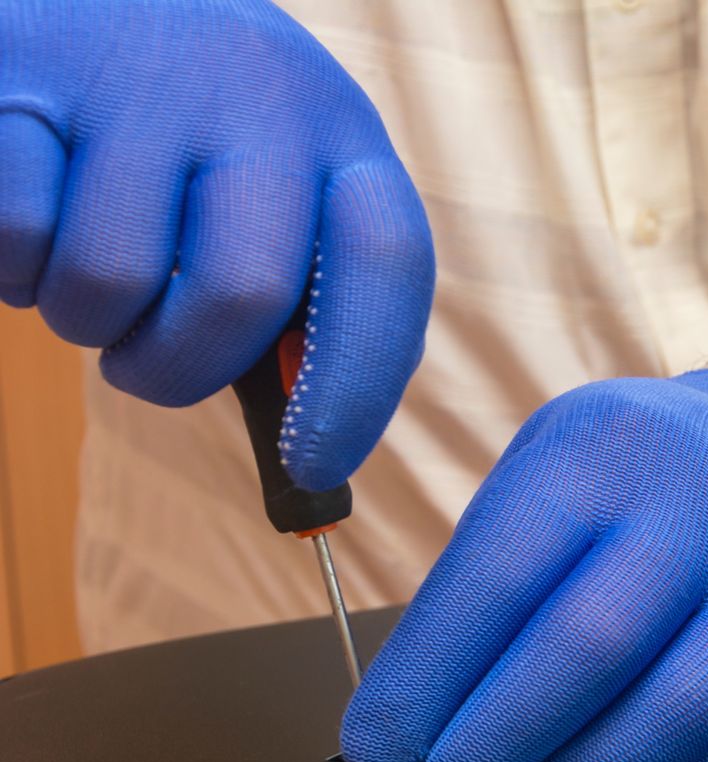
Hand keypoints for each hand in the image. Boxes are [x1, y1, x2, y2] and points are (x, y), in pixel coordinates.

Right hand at [0, 0, 432, 488]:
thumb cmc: (197, 137)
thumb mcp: (280, 192)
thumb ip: (309, 305)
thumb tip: (317, 454)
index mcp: (342, 137)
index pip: (385, 265)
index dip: (356, 384)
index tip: (315, 465)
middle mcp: (259, 93)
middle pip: (243, 293)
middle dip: (178, 367)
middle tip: (141, 365)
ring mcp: (141, 73)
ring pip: (109, 276)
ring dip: (82, 317)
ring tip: (85, 269)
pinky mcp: (26, 63)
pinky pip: (14, 227)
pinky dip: (9, 264)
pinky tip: (34, 218)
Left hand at [341, 370, 707, 761]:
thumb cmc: (636, 480)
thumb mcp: (548, 465)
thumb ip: (482, 576)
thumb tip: (411, 718)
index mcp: (611, 453)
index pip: (505, 575)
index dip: (430, 677)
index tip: (378, 746)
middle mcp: (705, 515)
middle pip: (593, 646)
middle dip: (496, 744)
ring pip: (678, 713)